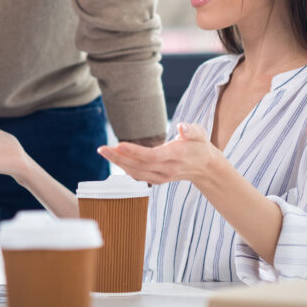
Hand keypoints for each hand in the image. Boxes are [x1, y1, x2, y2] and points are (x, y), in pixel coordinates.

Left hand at [98, 123, 220, 185]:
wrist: (204, 167)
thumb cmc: (199, 145)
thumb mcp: (200, 134)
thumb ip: (192, 130)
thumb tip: (182, 127)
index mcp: (178, 155)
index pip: (153, 156)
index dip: (135, 152)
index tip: (119, 145)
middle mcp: (168, 169)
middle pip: (140, 165)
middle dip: (119, 158)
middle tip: (101, 149)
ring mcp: (162, 176)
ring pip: (137, 172)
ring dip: (118, 163)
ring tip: (103, 151)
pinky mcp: (157, 179)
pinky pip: (138, 176)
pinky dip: (125, 168)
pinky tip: (114, 159)